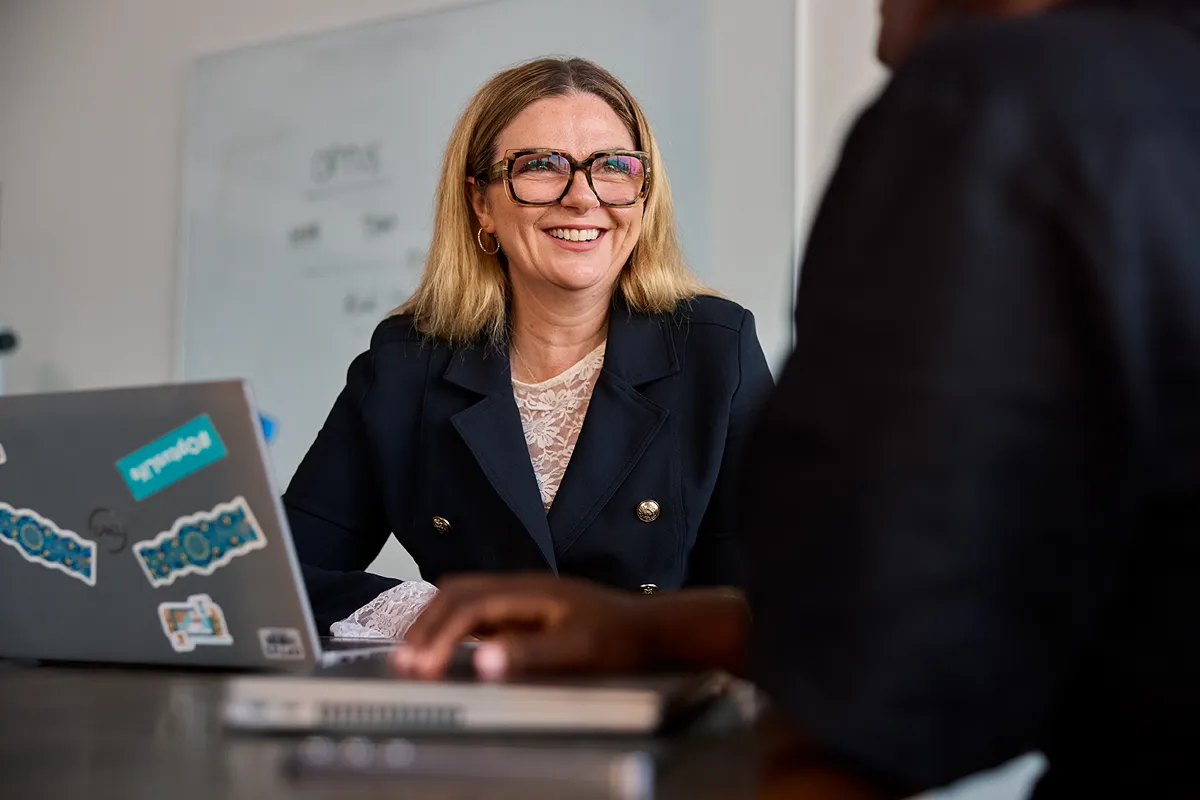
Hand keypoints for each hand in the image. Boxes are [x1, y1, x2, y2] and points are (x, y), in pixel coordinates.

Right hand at [392, 573, 651, 680]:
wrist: (649, 628)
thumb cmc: (618, 639)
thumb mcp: (576, 650)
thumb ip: (529, 654)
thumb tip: (483, 662)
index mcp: (528, 591)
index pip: (468, 606)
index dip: (440, 636)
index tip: (424, 668)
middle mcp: (520, 586)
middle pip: (456, 593)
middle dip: (426, 626)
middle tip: (405, 662)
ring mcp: (521, 596)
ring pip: (462, 597)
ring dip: (435, 623)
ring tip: (414, 654)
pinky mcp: (525, 609)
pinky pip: (477, 610)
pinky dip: (452, 626)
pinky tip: (447, 648)